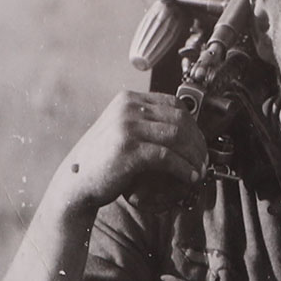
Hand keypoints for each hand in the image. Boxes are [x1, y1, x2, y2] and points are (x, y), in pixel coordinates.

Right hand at [59, 91, 207, 210]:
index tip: (200, 143)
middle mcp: (128, 108)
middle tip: (205, 159)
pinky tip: (190, 178)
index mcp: (128, 100)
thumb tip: (180, 129)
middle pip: (179, 119)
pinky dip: (184, 168)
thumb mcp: (120, 131)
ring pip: (177, 136)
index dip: (193, 124)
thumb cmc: (101, 161)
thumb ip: (143, 124)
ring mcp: (127, 127)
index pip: (173, 103)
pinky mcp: (129, 149)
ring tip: (200, 170)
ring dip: (194, 155)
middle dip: (198, 141)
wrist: (76, 181)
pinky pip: (167, 157)